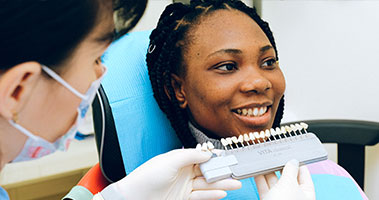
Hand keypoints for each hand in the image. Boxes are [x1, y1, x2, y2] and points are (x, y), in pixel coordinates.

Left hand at [112, 149, 240, 199]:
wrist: (134, 198)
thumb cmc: (147, 177)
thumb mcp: (170, 161)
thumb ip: (190, 156)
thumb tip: (206, 153)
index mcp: (180, 159)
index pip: (202, 157)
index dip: (215, 157)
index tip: (229, 157)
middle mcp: (183, 172)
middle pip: (207, 171)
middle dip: (222, 172)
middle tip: (237, 172)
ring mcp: (184, 186)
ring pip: (207, 184)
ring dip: (221, 184)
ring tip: (235, 183)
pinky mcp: (183, 198)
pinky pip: (201, 196)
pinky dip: (212, 195)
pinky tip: (222, 193)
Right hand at [255, 159, 314, 199]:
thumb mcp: (289, 183)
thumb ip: (290, 170)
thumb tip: (292, 161)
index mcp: (306, 193)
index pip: (304, 174)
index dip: (298, 163)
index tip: (291, 153)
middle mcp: (294, 195)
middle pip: (288, 176)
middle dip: (281, 166)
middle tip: (276, 156)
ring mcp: (280, 198)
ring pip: (275, 181)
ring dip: (269, 171)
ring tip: (265, 161)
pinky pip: (264, 187)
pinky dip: (260, 178)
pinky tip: (257, 170)